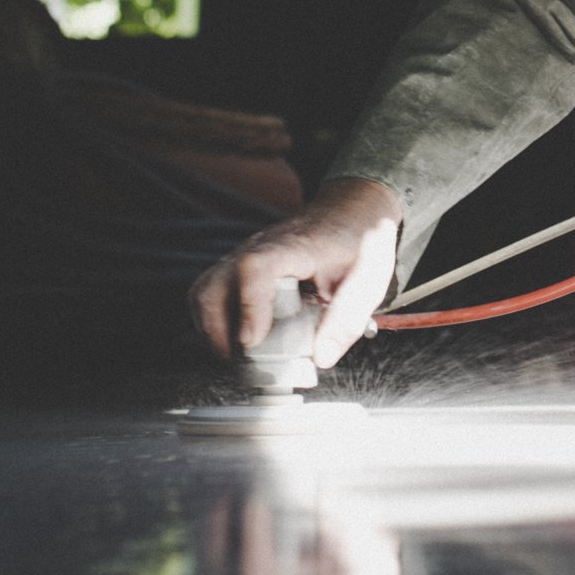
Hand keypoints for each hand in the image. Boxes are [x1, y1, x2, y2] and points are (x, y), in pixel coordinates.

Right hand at [190, 177, 403, 365]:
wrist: (351, 213)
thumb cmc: (360, 244)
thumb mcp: (368, 280)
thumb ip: (347, 318)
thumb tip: (321, 358)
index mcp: (294, 248)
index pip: (256, 269)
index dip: (248, 306)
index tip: (252, 340)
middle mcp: (260, 249)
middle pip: (214, 284)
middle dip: (219, 331)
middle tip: (244, 362)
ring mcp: (246, 256)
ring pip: (205, 290)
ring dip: (213, 329)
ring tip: (239, 356)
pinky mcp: (241, 267)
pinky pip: (213, 293)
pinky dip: (217, 320)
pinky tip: (241, 339)